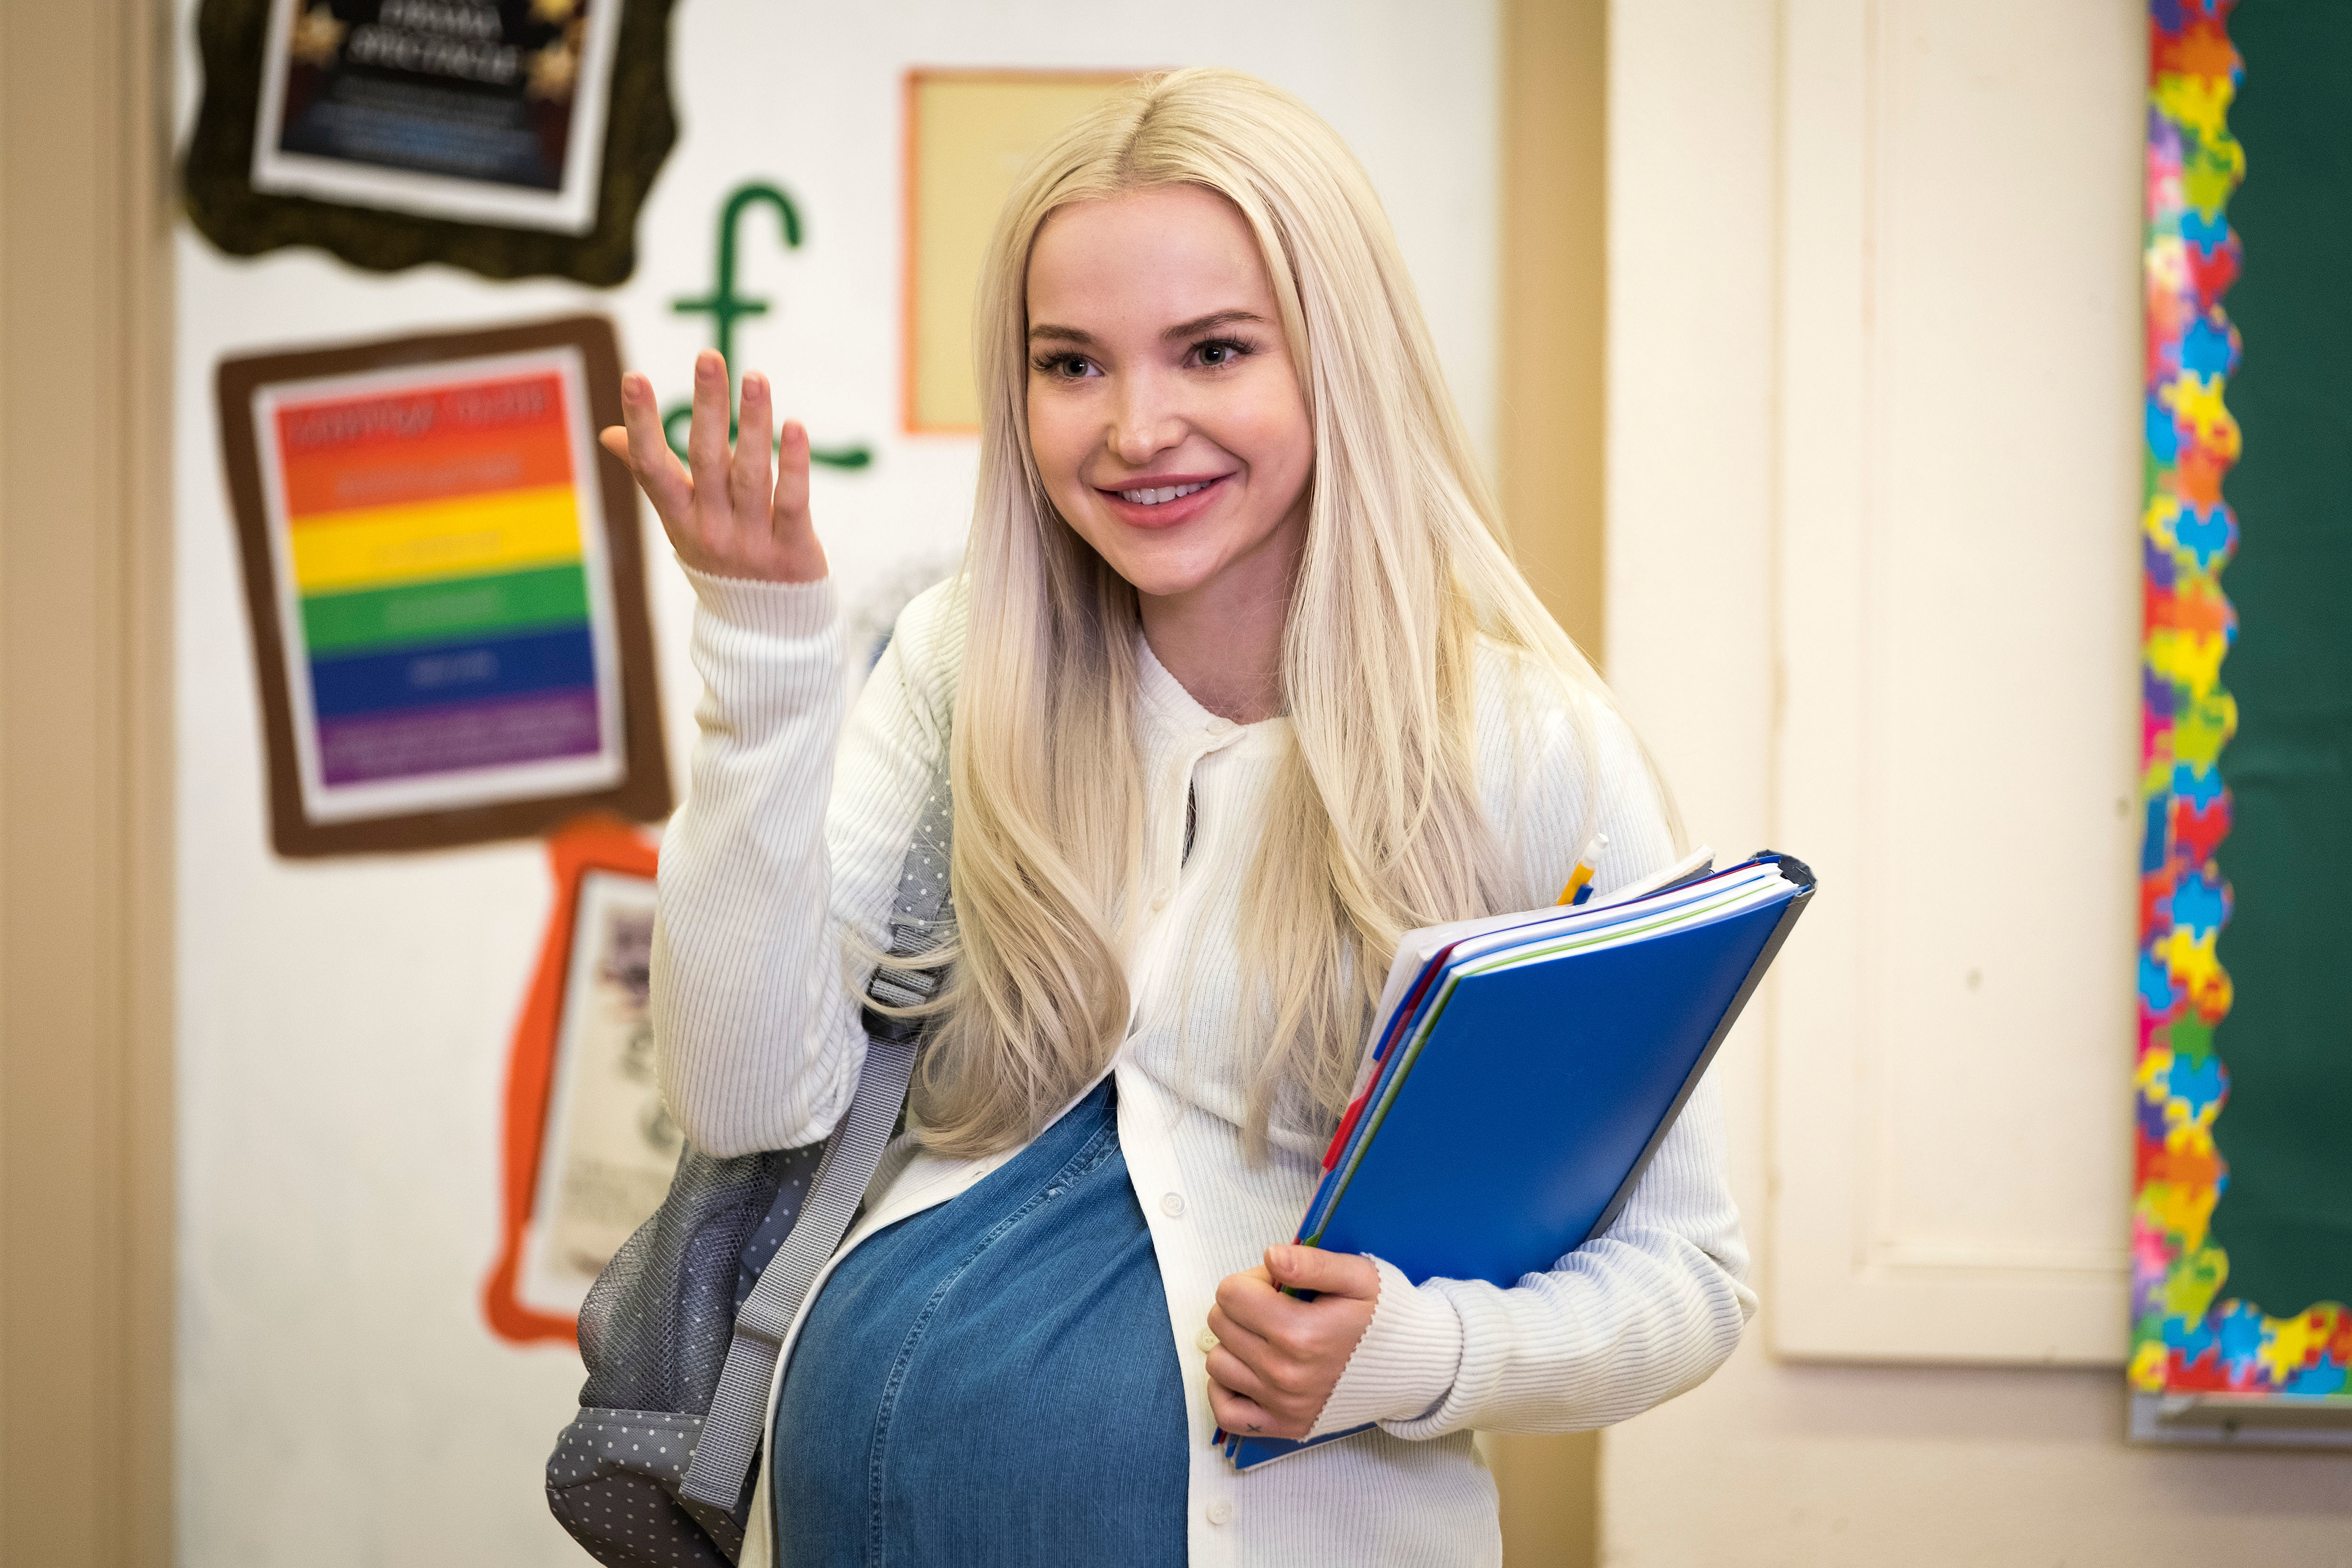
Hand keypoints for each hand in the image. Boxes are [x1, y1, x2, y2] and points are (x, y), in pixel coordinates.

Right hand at [598, 349, 825, 582]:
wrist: (766, 631)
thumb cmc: (720, 560)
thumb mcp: (681, 523)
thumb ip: (652, 475)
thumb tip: (609, 434)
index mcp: (680, 520)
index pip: (653, 467)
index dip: (641, 424)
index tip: (633, 377)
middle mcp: (711, 530)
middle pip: (706, 461)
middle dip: (707, 407)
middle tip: (709, 356)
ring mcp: (752, 543)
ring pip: (750, 474)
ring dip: (753, 423)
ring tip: (754, 377)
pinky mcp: (793, 551)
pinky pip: (791, 501)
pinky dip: (793, 464)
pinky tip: (794, 426)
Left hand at [1204, 1245, 1379, 1440]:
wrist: (1415, 1366)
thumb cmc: (1385, 1317)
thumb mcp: (1359, 1277)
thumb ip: (1312, 1264)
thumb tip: (1272, 1257)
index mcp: (1301, 1334)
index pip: (1231, 1294)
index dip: (1252, 1280)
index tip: (1278, 1285)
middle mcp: (1285, 1375)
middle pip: (1220, 1324)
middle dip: (1243, 1306)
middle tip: (1278, 1308)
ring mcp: (1282, 1405)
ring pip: (1218, 1364)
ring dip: (1236, 1344)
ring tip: (1270, 1337)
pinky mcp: (1284, 1427)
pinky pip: (1226, 1412)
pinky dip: (1229, 1388)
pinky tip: (1251, 1370)